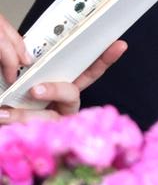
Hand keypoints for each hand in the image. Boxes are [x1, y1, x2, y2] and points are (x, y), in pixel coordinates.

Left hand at [0, 13, 126, 122]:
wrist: (7, 123)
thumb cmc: (18, 101)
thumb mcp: (27, 82)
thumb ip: (34, 72)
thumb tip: (26, 58)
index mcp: (66, 88)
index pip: (89, 72)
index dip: (105, 59)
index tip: (119, 45)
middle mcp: (66, 105)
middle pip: (71, 94)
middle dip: (55, 90)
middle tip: (35, 90)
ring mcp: (57, 123)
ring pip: (48, 117)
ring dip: (25, 113)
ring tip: (4, 112)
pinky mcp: (46, 139)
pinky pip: (34, 132)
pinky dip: (16, 124)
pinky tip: (4, 117)